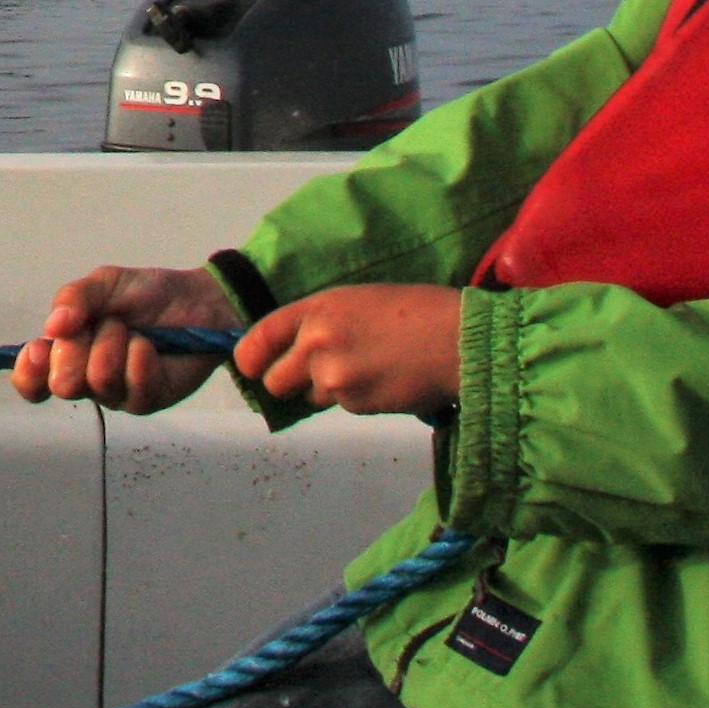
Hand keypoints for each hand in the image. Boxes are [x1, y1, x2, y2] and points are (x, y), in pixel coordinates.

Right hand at [12, 265, 237, 414]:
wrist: (198, 298)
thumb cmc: (147, 294)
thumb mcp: (105, 284)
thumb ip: (74, 298)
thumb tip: (52, 326)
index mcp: (68, 351)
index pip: (33, 381)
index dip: (30, 373)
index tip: (39, 350)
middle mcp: (88, 378)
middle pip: (63, 384)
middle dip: (81, 347)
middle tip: (106, 324)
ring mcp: (118, 393)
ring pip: (99, 382)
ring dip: (115, 344)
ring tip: (133, 330)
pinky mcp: (148, 400)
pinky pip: (134, 388)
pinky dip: (141, 357)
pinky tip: (150, 345)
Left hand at [234, 284, 462, 415]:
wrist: (458, 339)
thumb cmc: (417, 311)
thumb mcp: (359, 300)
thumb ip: (321, 322)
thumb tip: (295, 348)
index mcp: (317, 308)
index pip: (259, 337)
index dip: (250, 357)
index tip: (251, 366)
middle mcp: (316, 342)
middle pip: (274, 380)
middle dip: (290, 382)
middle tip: (319, 373)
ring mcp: (334, 377)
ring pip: (310, 396)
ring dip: (329, 390)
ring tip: (367, 367)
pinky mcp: (355, 404)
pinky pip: (342, 407)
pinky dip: (357, 399)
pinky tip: (384, 379)